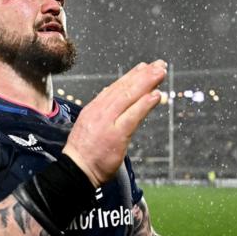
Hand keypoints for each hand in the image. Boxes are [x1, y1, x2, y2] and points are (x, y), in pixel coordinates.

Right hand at [63, 60, 166, 186]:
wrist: (76, 170)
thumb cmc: (85, 153)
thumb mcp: (91, 125)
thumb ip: (104, 114)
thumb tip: (117, 103)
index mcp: (94, 108)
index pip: (115, 87)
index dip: (131, 76)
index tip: (144, 67)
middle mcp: (100, 111)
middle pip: (124, 88)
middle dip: (144, 75)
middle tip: (159, 65)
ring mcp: (108, 122)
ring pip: (129, 97)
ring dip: (147, 83)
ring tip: (160, 73)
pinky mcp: (117, 135)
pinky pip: (133, 116)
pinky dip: (145, 104)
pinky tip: (156, 95)